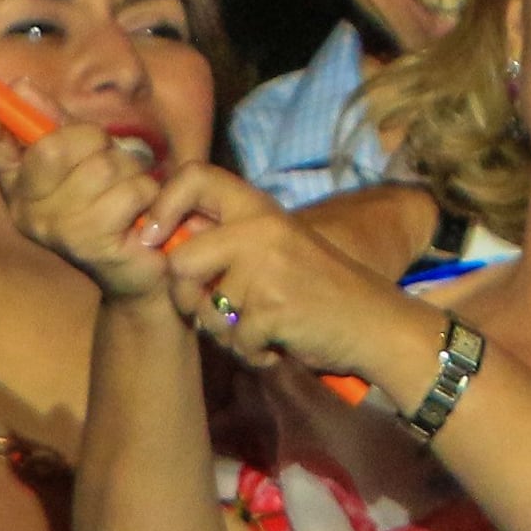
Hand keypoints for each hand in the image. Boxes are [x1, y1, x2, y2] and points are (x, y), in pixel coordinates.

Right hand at [0, 120, 174, 304]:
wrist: (137, 267)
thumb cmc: (109, 205)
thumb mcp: (83, 157)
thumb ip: (55, 124)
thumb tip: (19, 87)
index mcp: (21, 186)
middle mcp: (28, 211)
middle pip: (53, 148)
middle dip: (95, 142)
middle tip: (108, 163)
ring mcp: (56, 230)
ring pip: (102, 167)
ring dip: (129, 172)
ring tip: (128, 194)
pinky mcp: (91, 244)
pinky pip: (130, 192)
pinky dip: (146, 194)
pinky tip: (140, 215)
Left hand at [149, 165, 433, 394]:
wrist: (375, 323)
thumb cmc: (319, 288)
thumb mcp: (274, 247)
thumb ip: (228, 239)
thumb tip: (164, 241)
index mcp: (259, 208)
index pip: (193, 176)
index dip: (162, 206)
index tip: (155, 241)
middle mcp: (261, 229)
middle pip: (181, 261)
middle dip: (187, 299)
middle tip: (216, 312)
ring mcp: (268, 268)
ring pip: (205, 310)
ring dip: (226, 334)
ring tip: (258, 329)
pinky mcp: (274, 308)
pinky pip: (235, 340)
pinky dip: (252, 354)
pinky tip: (276, 346)